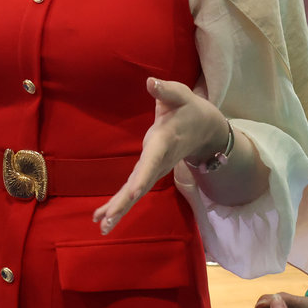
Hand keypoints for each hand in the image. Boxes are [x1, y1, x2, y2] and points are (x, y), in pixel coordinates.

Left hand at [93, 78, 228, 234]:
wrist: (206, 129)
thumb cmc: (189, 108)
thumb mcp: (180, 94)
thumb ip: (165, 90)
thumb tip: (150, 81)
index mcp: (164, 141)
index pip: (152, 162)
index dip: (142, 177)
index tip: (132, 193)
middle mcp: (159, 161)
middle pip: (141, 185)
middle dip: (124, 202)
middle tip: (107, 220)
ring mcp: (156, 169)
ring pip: (136, 192)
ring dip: (119, 208)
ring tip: (101, 225)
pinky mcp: (150, 172)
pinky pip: (135, 190)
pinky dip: (120, 204)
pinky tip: (103, 216)